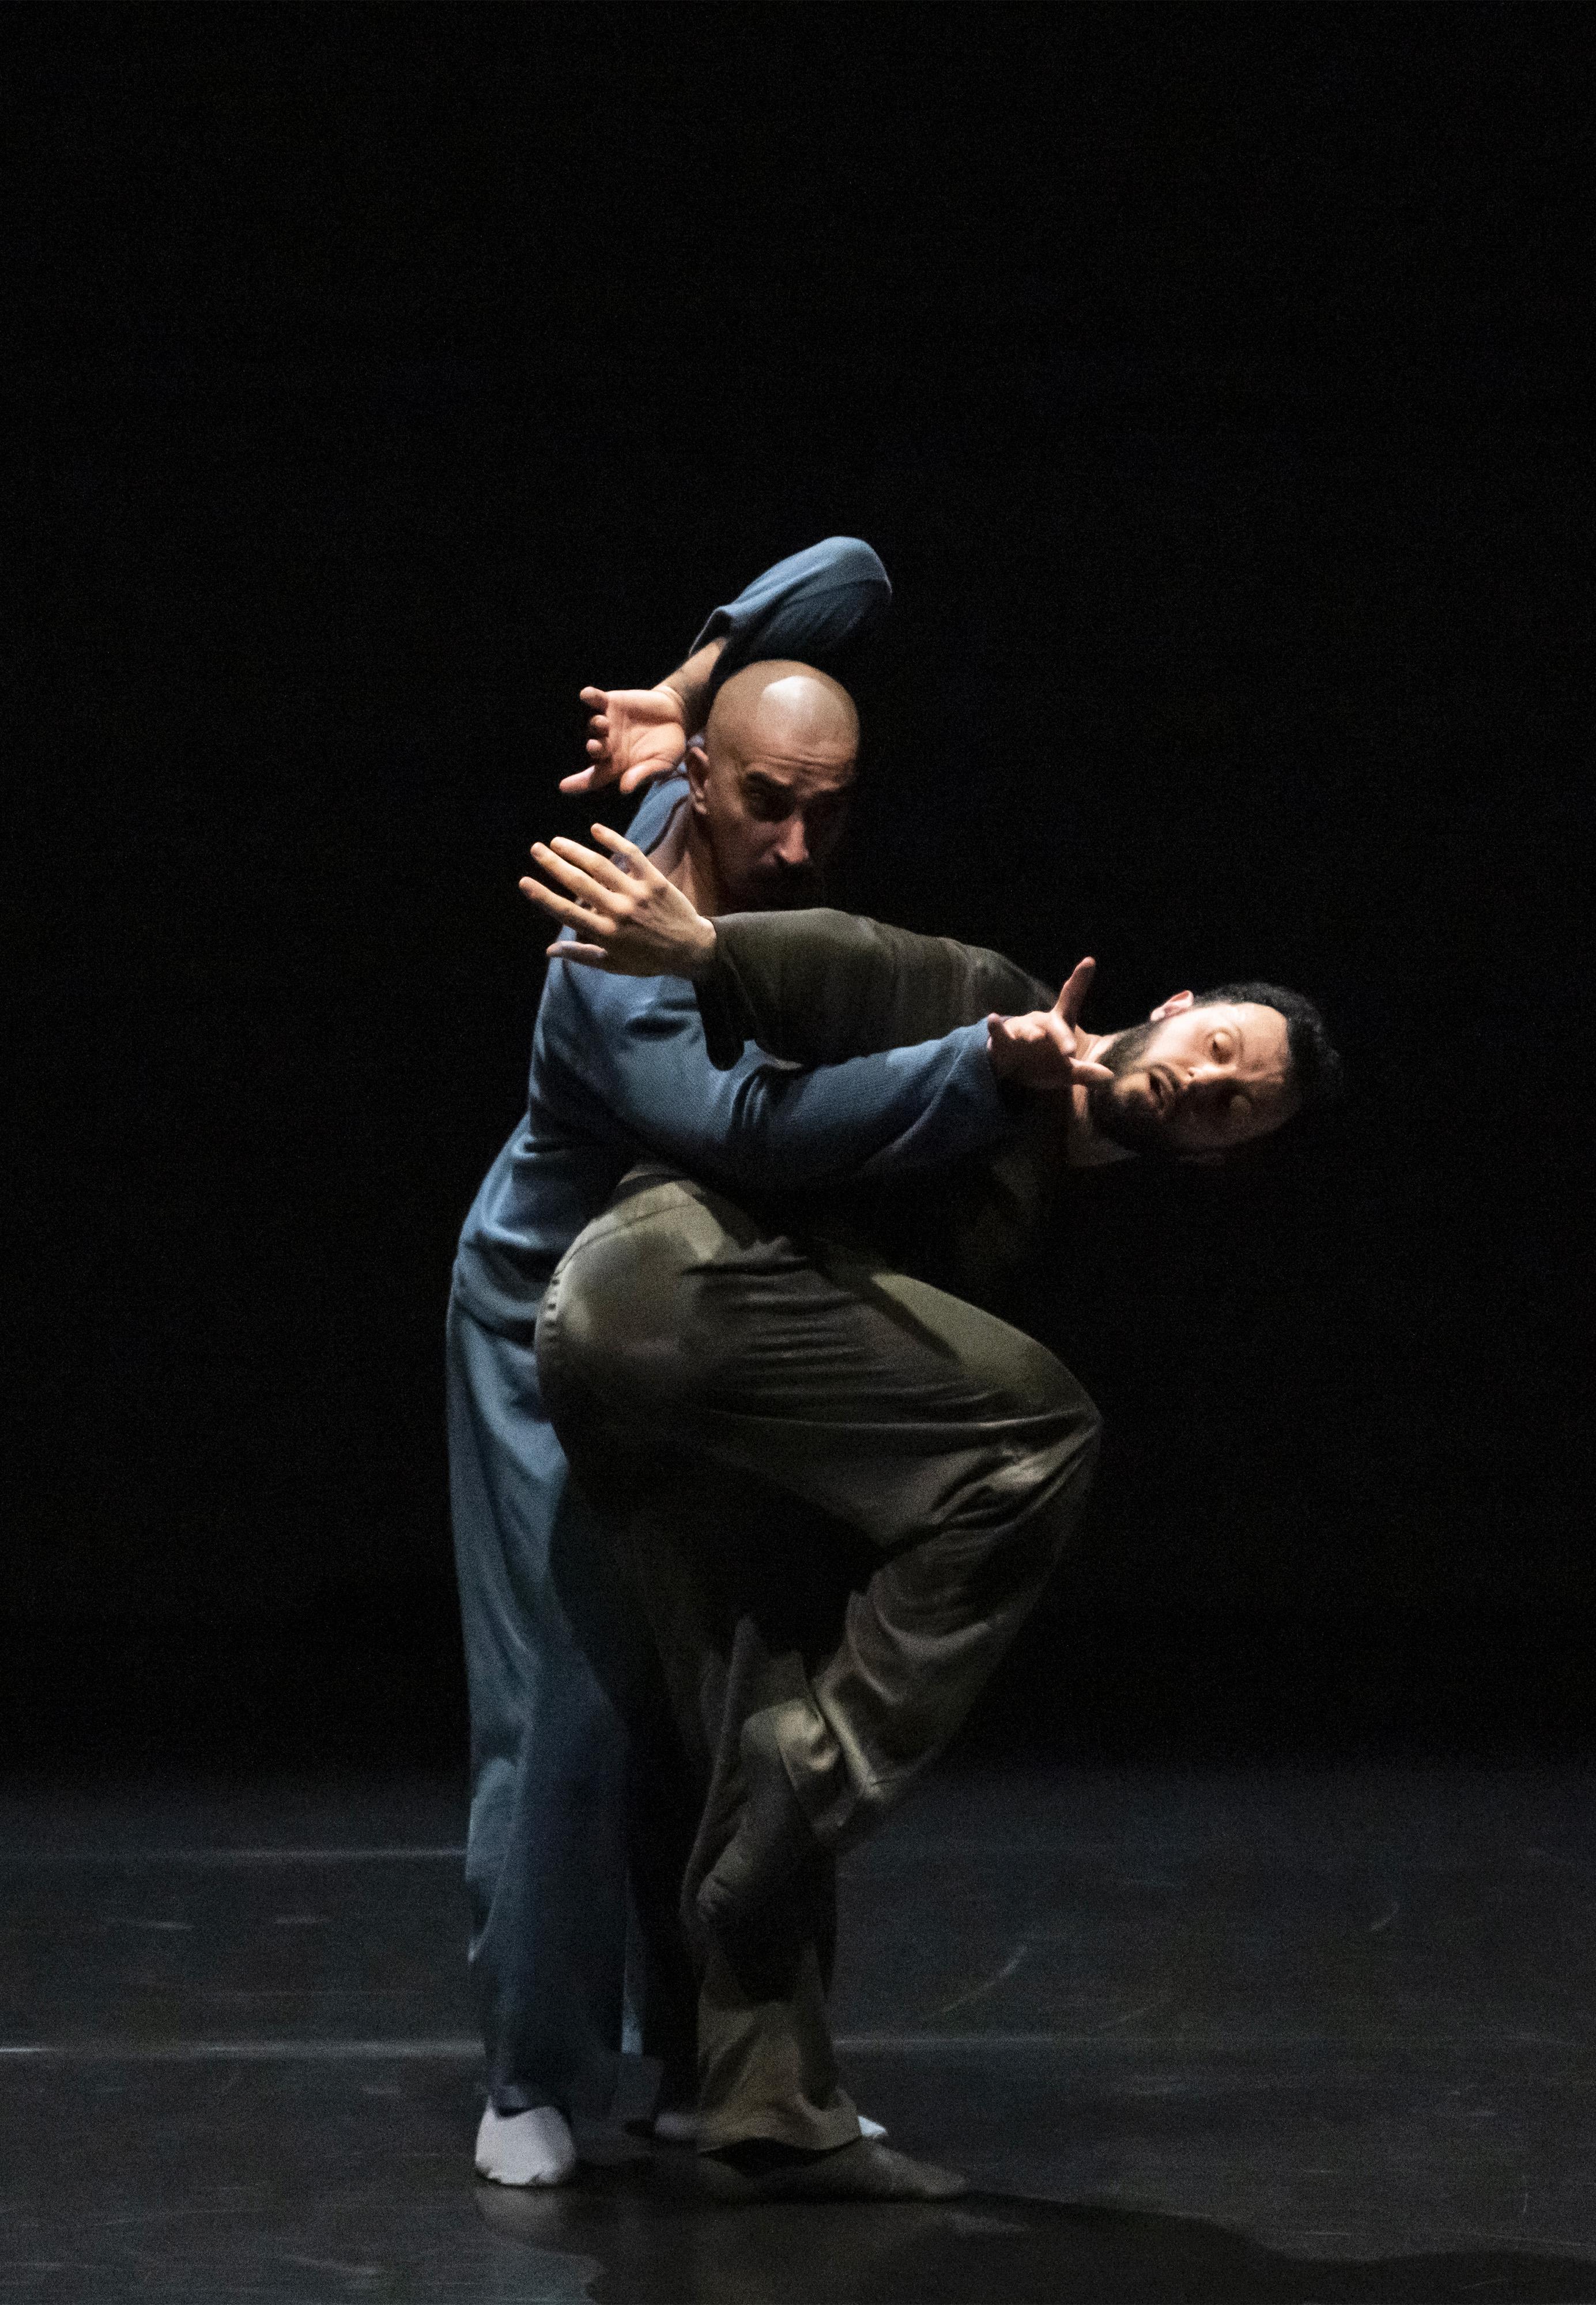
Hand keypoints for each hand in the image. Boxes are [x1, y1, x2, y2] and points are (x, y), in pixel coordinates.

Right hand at [519, 823, 717, 977]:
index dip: (543, 897)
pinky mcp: (654, 880)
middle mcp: (618, 911)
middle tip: (536, 849)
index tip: (524, 881)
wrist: (691, 949)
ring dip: (576, 850)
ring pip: (601, 866)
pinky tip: (595, 829)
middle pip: (579, 883)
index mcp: (605, 933)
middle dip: (554, 864)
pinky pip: (631, 854)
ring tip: (557, 841)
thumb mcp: (613, 964)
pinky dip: (614, 839)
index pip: (566, 912)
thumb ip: (581, 954)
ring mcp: (637, 893)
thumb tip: (549, 952)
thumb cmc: (648, 959)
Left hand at [560, 685, 689, 793]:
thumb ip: (643, 774)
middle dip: (594, 748)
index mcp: (617, 765)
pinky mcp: (611, 703)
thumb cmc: (668, 747)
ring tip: (604, 723)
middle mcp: (608, 745)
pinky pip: (596, 699)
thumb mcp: (661, 765)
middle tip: (596, 746)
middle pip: (594, 749)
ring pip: (593, 725)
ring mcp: (607, 723)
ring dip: (596, 725)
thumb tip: (624, 788)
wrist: (676, 717)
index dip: (578, 783)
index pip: (594, 777)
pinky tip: (586, 695)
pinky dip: (590, 696)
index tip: (564, 787)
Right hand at [986, 958, 1114, 1094]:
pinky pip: (999, 1032)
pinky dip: (996, 1026)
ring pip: (1028, 1030)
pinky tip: (993, 1018)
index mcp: (1059, 1025)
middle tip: (1070, 1051)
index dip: (1080, 980)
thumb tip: (1110, 1077)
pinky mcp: (1002, 1040)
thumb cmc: (1043, 1063)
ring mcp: (1021, 1029)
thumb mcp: (1065, 1072)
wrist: (1012, 1068)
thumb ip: (1085, 1073)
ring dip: (1032, 1035)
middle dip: (1062, 1037)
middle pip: (1054, 1025)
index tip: (1089, 962)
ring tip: (1036, 1039)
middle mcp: (1041, 1023)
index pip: (1071, 1000)